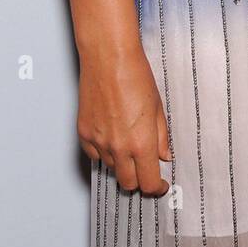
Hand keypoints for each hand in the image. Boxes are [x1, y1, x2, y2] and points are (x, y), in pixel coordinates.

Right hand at [77, 45, 171, 195]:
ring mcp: (98, 142)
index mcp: (141, 142)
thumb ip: (161, 137)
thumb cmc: (135, 76)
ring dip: (122, 163)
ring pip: (111, 168)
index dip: (156, 187)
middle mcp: (118, 147)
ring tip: (129, 142)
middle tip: (145, 169)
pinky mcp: (83, 134)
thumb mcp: (159, 108)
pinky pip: (95, 155)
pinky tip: (112, 136)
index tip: (159, 184)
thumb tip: (164, 155)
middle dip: (139, 180)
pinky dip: (104, 152)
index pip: (148, 182)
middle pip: (128, 183)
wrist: (109, 59)